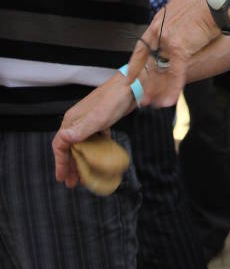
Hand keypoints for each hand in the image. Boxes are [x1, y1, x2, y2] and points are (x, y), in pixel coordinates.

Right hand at [52, 72, 134, 186]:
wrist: (131, 86)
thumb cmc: (114, 100)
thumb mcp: (98, 117)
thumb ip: (80, 130)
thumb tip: (62, 138)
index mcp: (72, 120)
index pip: (59, 145)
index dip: (60, 162)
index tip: (61, 178)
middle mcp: (78, 120)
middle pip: (69, 147)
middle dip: (70, 165)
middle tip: (72, 183)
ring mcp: (89, 120)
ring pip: (82, 144)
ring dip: (81, 160)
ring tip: (83, 176)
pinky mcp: (100, 121)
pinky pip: (93, 139)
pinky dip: (94, 150)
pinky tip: (98, 160)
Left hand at [126, 0, 220, 106]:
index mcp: (160, 18)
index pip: (144, 44)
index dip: (137, 61)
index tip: (131, 74)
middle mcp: (160, 29)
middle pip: (148, 61)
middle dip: (144, 81)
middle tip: (140, 97)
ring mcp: (168, 39)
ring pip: (159, 70)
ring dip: (156, 90)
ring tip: (151, 105)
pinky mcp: (180, 48)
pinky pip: (175, 73)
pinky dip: (173, 89)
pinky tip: (169, 103)